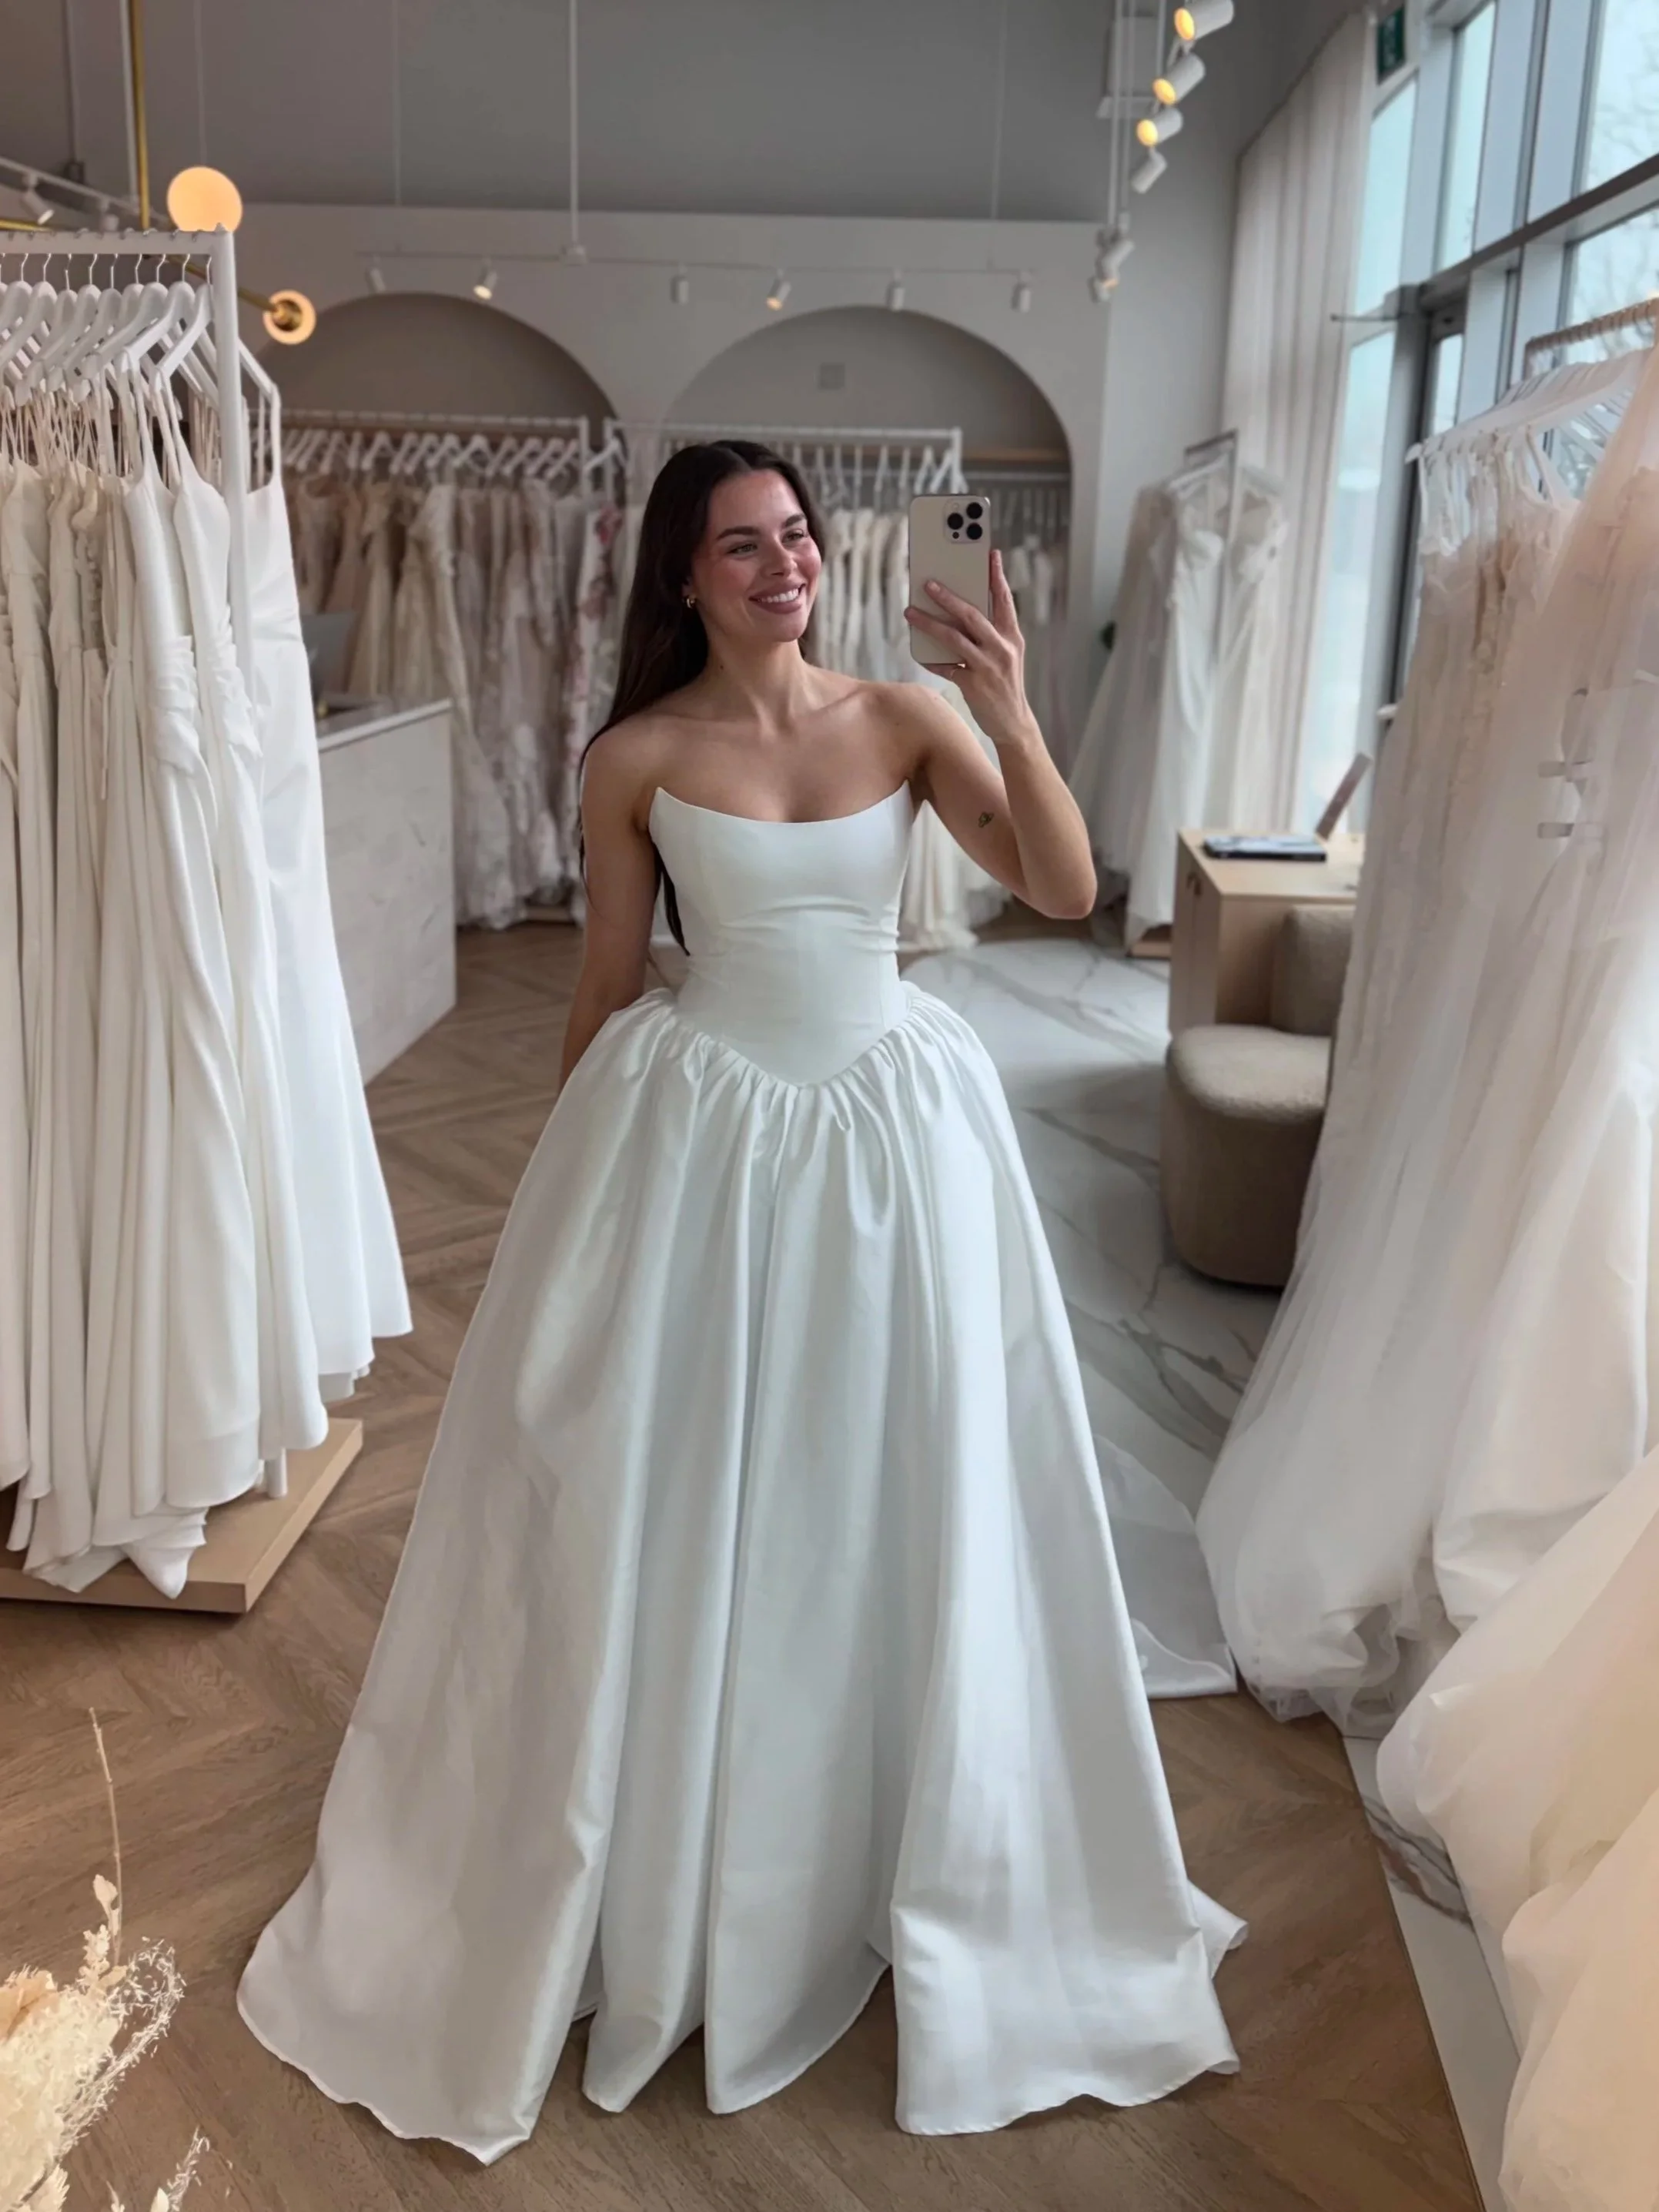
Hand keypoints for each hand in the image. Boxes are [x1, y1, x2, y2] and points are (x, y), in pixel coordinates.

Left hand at [903, 550, 1039, 750]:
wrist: (1013, 722)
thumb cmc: (1006, 683)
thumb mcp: (1008, 654)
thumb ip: (991, 633)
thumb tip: (961, 611)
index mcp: (1012, 636)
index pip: (1004, 600)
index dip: (997, 576)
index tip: (990, 554)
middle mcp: (1001, 648)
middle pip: (972, 615)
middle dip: (948, 597)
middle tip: (928, 582)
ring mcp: (987, 666)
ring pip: (953, 637)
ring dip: (929, 623)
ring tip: (910, 611)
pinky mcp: (974, 685)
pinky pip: (946, 667)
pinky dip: (931, 659)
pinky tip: (919, 652)